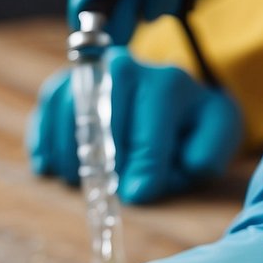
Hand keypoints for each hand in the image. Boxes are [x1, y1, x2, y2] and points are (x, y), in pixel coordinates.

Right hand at [28, 50, 242, 202]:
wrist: (176, 102)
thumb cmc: (196, 127)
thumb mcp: (218, 138)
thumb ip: (205, 154)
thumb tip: (161, 173)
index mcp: (168, 84)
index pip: (147, 136)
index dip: (141, 172)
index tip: (138, 194)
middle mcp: (127, 67)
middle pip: (102, 123)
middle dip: (102, 165)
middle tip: (104, 193)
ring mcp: (94, 71)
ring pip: (70, 113)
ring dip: (69, 155)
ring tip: (78, 183)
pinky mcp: (69, 82)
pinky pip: (49, 107)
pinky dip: (45, 140)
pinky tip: (48, 167)